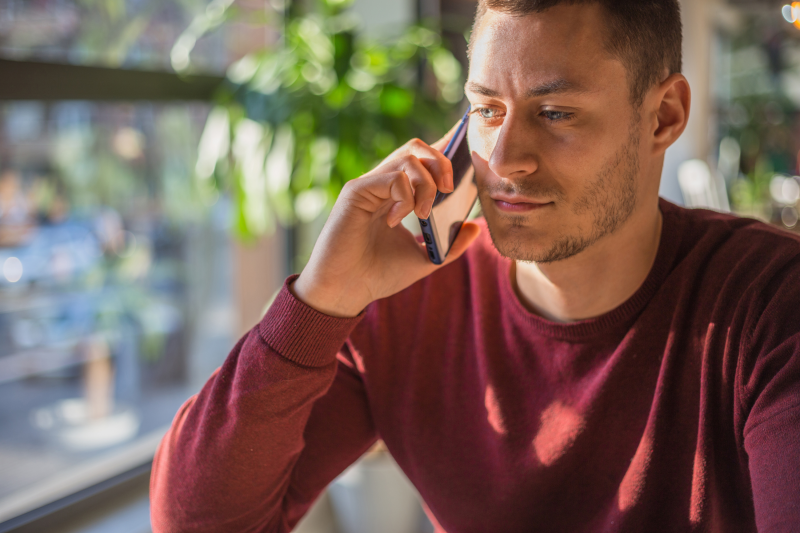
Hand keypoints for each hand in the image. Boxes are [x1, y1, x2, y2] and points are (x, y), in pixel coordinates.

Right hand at [291, 128, 481, 317]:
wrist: (345, 291)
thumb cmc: (378, 275)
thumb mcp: (425, 259)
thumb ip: (451, 245)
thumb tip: (474, 227)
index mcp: (398, 195)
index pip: (424, 159)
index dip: (446, 149)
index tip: (467, 155)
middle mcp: (383, 184)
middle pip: (417, 147)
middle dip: (442, 161)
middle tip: (449, 190)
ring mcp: (369, 185)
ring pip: (408, 157)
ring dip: (427, 183)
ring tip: (423, 213)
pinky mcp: (355, 191)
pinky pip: (394, 177)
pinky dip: (405, 196)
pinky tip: (394, 220)